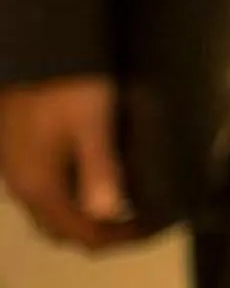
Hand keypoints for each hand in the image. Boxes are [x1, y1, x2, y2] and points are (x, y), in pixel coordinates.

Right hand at [0, 75, 140, 249]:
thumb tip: (109, 211)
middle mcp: (23, 185)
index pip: (79, 233)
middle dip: (100, 233)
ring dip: (84, 216)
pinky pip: (46, 191)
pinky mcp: (22, 153)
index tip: (152, 229)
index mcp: (39, 186)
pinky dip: (73, 197)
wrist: (37, 51)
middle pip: (61, 228)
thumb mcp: (92, 125)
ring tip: (125, 204)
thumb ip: (99, 170)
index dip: (118, 239)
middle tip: (141, 222)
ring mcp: (18, 170)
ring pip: (51, 210)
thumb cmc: (66, 87)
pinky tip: (98, 178)